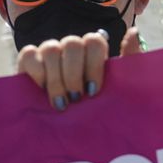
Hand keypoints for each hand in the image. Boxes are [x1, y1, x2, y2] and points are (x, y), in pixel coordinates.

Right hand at [16, 28, 143, 111]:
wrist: (70, 130)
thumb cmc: (97, 108)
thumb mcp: (118, 90)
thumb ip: (130, 62)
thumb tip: (134, 32)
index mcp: (93, 51)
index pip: (94, 41)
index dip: (94, 65)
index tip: (94, 91)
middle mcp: (71, 48)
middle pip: (73, 44)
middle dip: (74, 74)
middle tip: (77, 99)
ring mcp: (50, 52)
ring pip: (51, 49)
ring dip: (56, 79)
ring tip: (61, 103)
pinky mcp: (29, 61)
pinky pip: (29, 55)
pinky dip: (36, 73)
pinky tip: (42, 92)